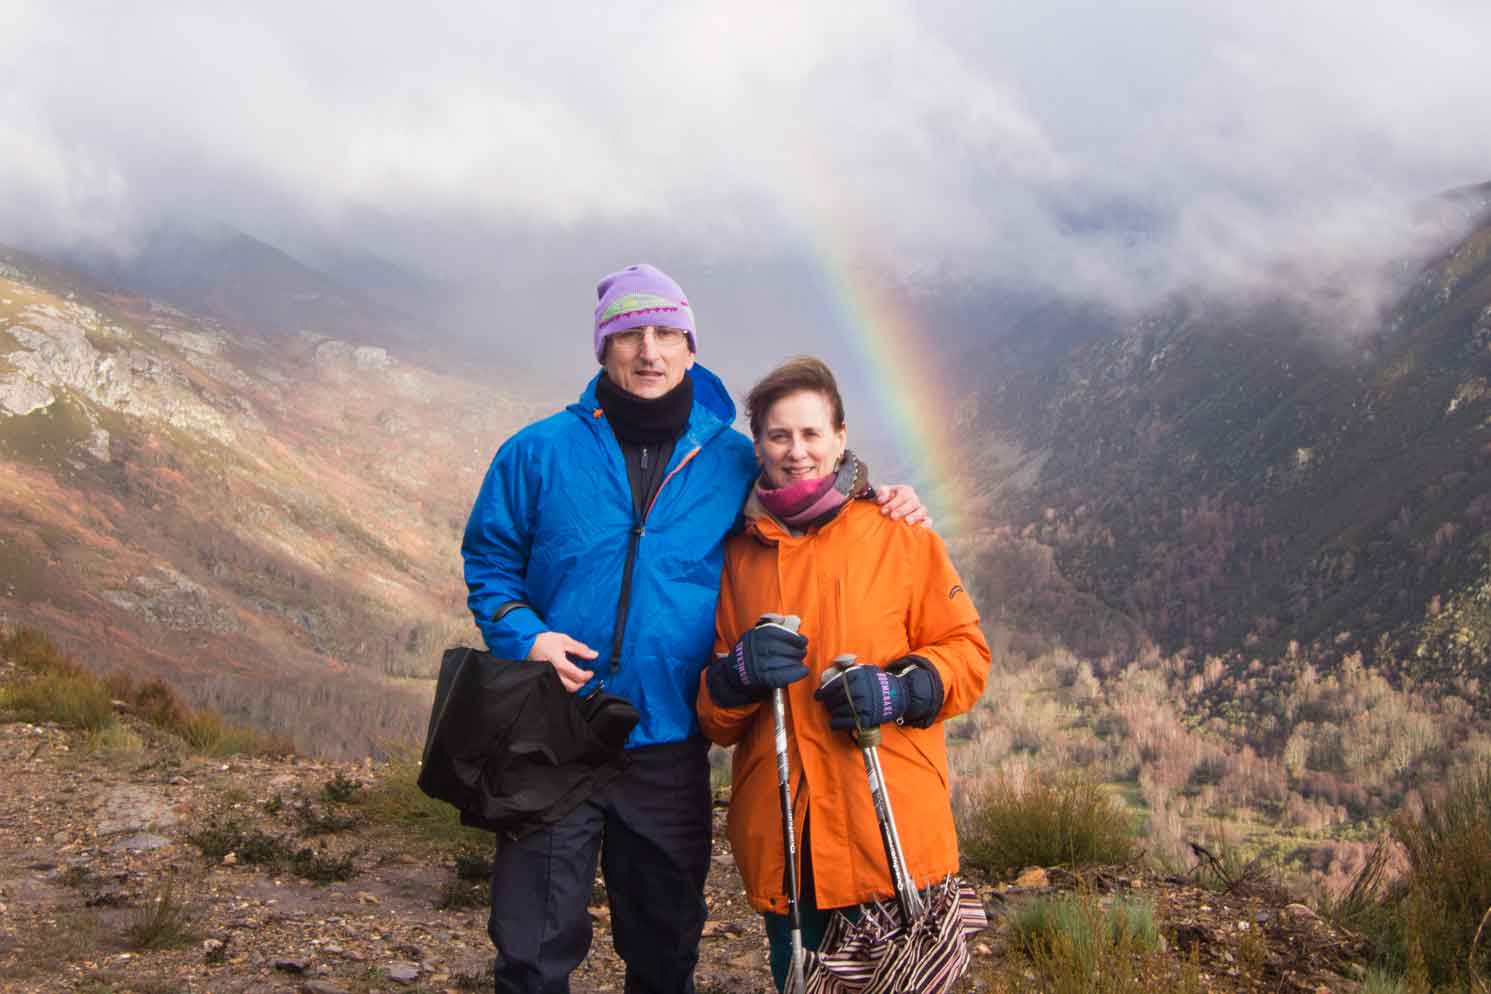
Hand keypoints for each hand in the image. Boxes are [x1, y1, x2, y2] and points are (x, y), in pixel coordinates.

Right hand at [527, 631, 597, 692]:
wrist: (528, 643)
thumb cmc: (546, 641)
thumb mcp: (565, 640)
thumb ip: (580, 649)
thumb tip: (594, 654)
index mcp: (560, 664)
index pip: (578, 676)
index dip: (587, 675)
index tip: (590, 672)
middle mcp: (554, 673)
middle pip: (572, 687)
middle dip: (582, 683)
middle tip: (585, 676)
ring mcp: (548, 677)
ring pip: (564, 689)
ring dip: (574, 685)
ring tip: (577, 677)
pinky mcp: (544, 679)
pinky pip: (557, 686)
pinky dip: (565, 684)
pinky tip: (567, 677)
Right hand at [706, 615, 809, 707]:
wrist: (735, 671)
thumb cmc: (753, 650)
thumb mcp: (757, 633)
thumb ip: (773, 624)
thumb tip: (788, 619)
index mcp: (754, 635)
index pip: (775, 633)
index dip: (792, 637)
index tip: (803, 640)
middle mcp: (752, 649)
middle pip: (777, 648)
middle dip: (795, 650)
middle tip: (803, 651)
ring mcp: (755, 665)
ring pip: (778, 662)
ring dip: (795, 661)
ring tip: (801, 660)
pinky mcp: (759, 679)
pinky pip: (778, 676)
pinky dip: (793, 673)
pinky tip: (802, 671)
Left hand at [812, 661, 939, 730]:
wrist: (897, 695)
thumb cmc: (878, 682)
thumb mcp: (865, 669)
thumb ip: (849, 669)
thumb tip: (832, 671)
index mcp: (855, 677)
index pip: (833, 685)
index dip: (823, 692)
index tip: (818, 696)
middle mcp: (856, 690)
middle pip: (834, 699)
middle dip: (829, 703)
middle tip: (828, 704)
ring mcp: (860, 705)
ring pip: (837, 710)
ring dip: (833, 712)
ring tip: (834, 712)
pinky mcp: (864, 718)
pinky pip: (844, 722)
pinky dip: (837, 723)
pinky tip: (834, 723)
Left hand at [876, 484, 931, 527]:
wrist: (886, 512)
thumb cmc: (884, 502)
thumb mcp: (881, 494)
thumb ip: (881, 493)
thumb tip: (882, 499)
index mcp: (905, 491)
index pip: (903, 494)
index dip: (894, 503)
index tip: (883, 511)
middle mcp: (914, 499)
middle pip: (913, 502)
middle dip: (902, 509)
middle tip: (892, 516)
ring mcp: (920, 510)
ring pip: (923, 510)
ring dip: (915, 516)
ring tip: (907, 521)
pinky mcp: (923, 520)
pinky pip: (928, 521)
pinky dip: (926, 524)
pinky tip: (919, 528)